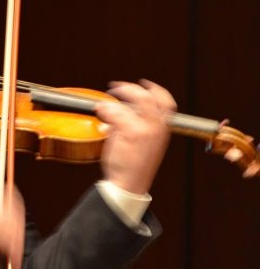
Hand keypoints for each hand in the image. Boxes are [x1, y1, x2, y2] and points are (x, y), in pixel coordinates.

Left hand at [95, 79, 175, 194]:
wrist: (128, 185)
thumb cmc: (132, 166)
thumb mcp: (142, 142)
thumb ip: (136, 124)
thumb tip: (119, 108)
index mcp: (162, 130)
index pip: (167, 103)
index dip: (156, 90)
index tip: (144, 84)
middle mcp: (157, 128)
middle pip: (147, 97)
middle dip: (130, 89)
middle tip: (116, 88)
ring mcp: (145, 129)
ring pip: (131, 102)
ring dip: (115, 100)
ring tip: (103, 106)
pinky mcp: (130, 132)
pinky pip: (116, 112)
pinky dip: (106, 109)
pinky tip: (100, 112)